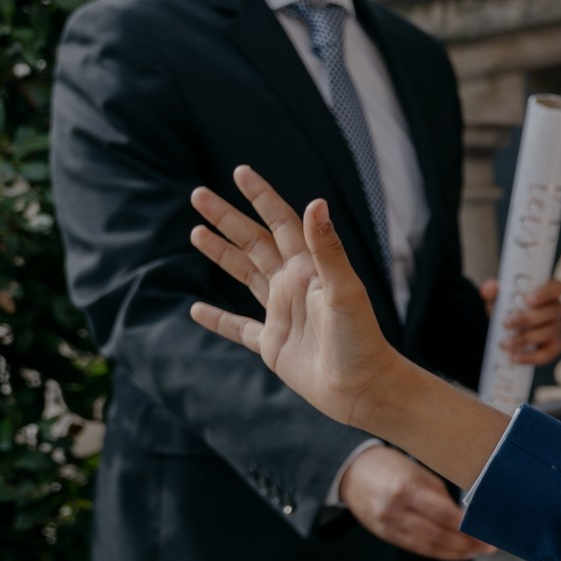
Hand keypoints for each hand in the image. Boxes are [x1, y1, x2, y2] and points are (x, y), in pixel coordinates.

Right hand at [189, 167, 402, 430]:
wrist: (364, 389)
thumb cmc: (361, 341)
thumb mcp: (343, 291)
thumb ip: (328, 249)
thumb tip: (316, 203)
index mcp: (309, 269)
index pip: (280, 223)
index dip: (261, 197)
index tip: (239, 172)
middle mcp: (293, 286)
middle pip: (254, 243)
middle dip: (227, 219)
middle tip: (198, 195)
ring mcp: (282, 314)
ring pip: (245, 275)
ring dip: (222, 254)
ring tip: (196, 232)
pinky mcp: (273, 346)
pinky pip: (239, 328)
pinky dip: (218, 320)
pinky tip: (195, 310)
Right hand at [340, 445, 492, 560]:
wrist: (350, 471)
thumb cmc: (389, 465)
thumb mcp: (417, 471)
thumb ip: (440, 496)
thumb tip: (465, 518)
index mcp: (404, 488)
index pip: (443, 515)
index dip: (467, 528)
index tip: (487, 532)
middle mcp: (394, 511)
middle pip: (437, 535)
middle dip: (466, 544)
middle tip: (489, 547)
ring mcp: (387, 526)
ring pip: (428, 546)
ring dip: (456, 552)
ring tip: (478, 551)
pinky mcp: (385, 535)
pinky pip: (416, 548)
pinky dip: (439, 552)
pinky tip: (456, 552)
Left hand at [482, 275, 560, 366]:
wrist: (507, 330)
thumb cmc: (508, 309)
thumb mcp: (498, 298)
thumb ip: (492, 290)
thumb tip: (489, 289)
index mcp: (547, 292)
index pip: (557, 287)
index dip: (547, 293)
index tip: (528, 299)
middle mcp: (556, 309)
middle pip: (553, 311)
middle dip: (528, 319)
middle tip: (506, 323)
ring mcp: (557, 328)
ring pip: (551, 331)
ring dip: (526, 338)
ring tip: (505, 343)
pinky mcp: (554, 346)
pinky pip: (548, 353)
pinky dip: (531, 357)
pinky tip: (515, 357)